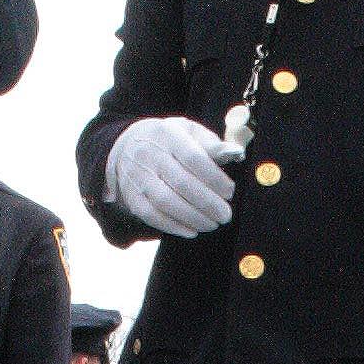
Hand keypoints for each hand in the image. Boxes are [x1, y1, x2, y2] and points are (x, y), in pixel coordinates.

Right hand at [104, 116, 236, 238]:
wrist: (126, 147)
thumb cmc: (169, 141)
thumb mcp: (189, 132)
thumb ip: (213, 145)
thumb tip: (237, 153)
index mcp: (168, 134)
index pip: (194, 158)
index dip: (214, 178)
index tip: (230, 191)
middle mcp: (150, 154)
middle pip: (181, 183)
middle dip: (208, 203)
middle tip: (225, 215)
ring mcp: (138, 177)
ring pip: (166, 202)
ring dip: (193, 217)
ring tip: (212, 223)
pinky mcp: (132, 197)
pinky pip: (152, 215)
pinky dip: (174, 226)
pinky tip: (192, 230)